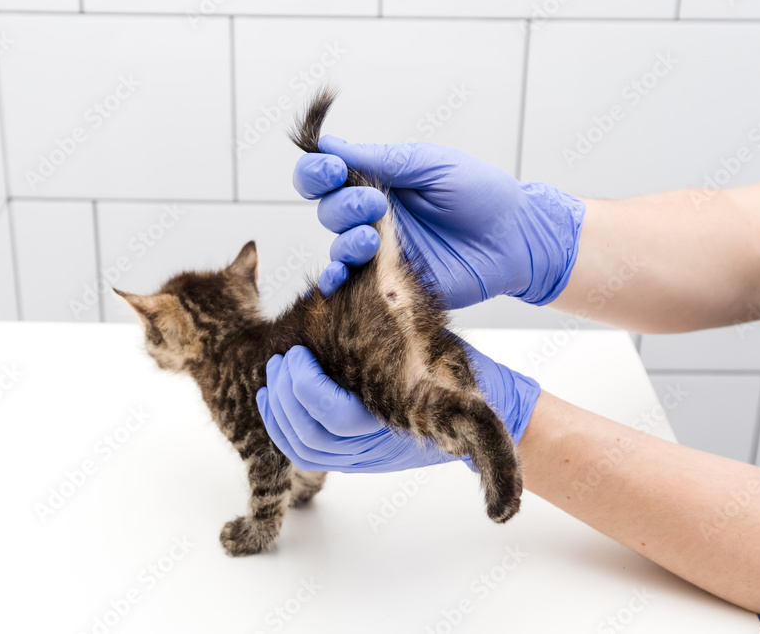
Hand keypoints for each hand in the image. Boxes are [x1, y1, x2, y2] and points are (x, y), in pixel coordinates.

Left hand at [255, 340, 539, 472]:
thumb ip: (410, 345)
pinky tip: (272, 396)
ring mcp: (360, 458)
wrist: (487, 421)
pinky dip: (282, 426)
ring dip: (279, 410)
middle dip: (287, 394)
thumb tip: (377, 303)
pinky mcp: (351, 456)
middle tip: (283, 358)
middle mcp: (372, 448)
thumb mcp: (445, 357)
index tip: (298, 353)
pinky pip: (306, 452)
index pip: (334, 416)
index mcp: (394, 423)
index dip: (306, 386)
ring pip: (303, 449)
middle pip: (310, 435)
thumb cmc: (465, 378)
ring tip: (275, 371)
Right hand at [294, 137, 585, 307]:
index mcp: (380, 183)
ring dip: (345, 241)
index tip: (331, 170)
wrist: (517, 240)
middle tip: (377, 205)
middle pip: (328, 211)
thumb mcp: (431, 166)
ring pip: (337, 247)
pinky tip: (338, 275)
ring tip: (372, 239)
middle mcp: (374, 218)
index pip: (327, 177)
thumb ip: (381, 159)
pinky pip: (351, 286)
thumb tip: (328, 143)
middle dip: (343, 205)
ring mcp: (382, 253)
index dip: (317, 172)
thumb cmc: (482, 196)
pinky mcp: (392, 285)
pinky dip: (335, 281)